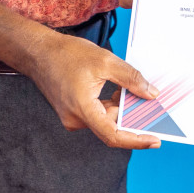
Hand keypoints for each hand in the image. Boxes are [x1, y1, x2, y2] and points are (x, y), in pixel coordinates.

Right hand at [24, 32, 163, 149]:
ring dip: (120, 107)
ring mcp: (72, 117)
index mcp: (82, 110)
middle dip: (131, 115)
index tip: (155, 141)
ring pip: (104, 119)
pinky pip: (96, 113)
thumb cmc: (66, 54)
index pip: (113, 135)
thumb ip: (131, 79)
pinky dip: (109, 104)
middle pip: (111, 126)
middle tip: (150, 104)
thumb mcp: (105, 61)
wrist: (38, 51)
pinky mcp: (72, 111)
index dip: (136, 140)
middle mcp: (75, 119)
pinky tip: (117, 89)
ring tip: (132, 89)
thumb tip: (151, 94)